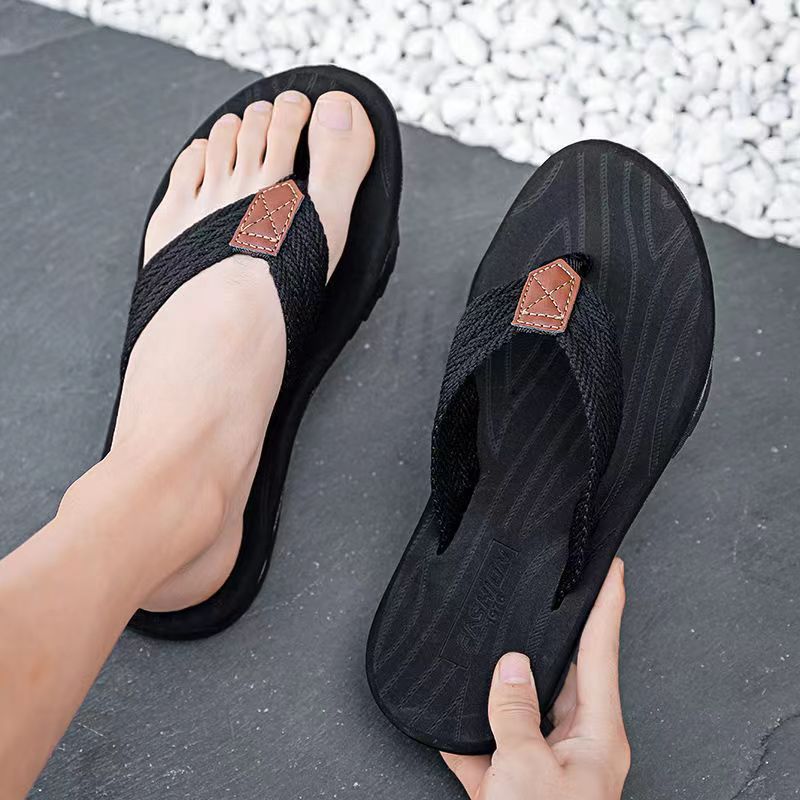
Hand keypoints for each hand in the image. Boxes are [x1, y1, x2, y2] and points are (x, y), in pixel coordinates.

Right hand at [441, 558, 628, 799]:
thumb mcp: (530, 771)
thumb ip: (517, 714)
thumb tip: (511, 666)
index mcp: (596, 735)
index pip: (602, 652)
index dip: (606, 604)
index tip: (610, 567)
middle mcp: (573, 744)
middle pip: (558, 674)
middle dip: (545, 636)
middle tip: (539, 593)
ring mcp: (540, 764)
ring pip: (517, 706)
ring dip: (495, 685)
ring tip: (482, 647)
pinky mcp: (510, 785)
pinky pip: (484, 745)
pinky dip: (463, 732)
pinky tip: (443, 717)